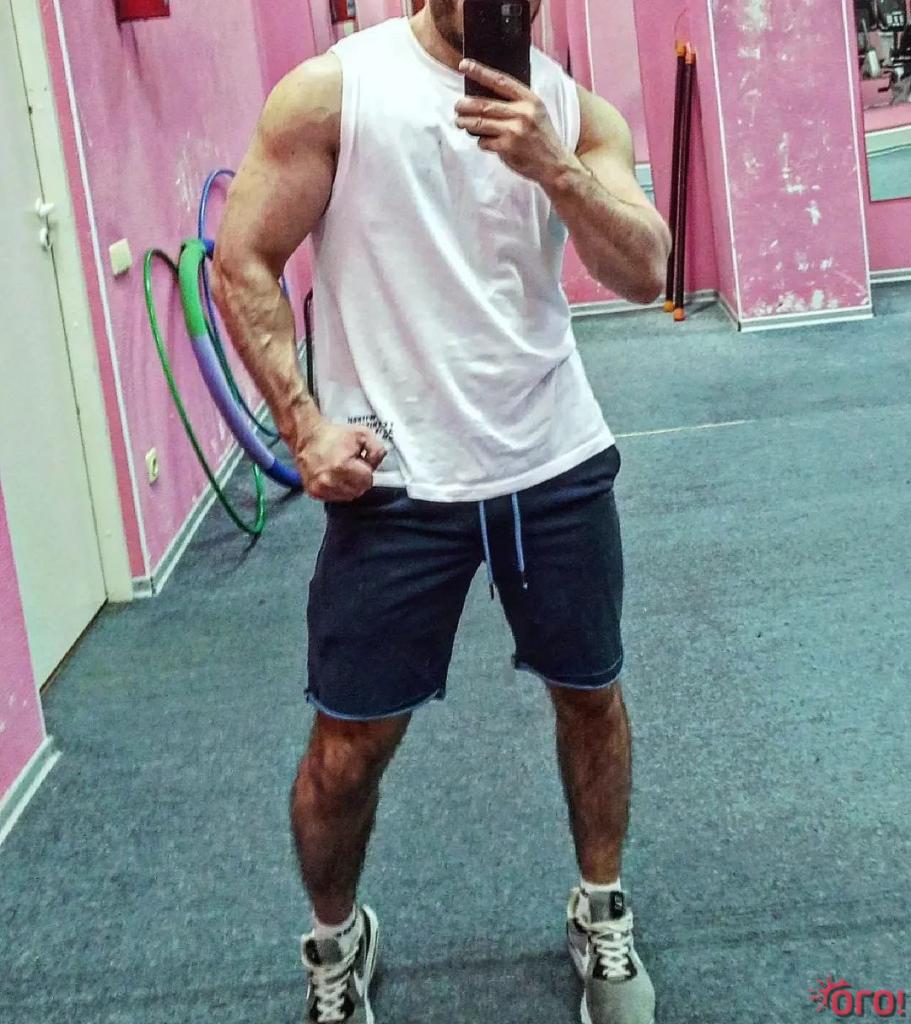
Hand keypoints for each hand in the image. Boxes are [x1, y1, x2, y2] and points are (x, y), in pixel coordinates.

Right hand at [295, 422, 385, 500]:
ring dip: (349, 485)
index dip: (366, 470)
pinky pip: (335, 497)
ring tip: (341, 470)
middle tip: (351, 466)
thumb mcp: (362, 434)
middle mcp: (329, 480)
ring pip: (348, 496)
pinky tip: (334, 476)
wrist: (307, 436)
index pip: (367, 480)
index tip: (359, 462)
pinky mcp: (313, 492)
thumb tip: (376, 464)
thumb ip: (377, 450)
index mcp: (342, 466)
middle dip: (359, 479)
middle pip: (359, 490)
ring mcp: (320, 488)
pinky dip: (338, 489)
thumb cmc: (333, 435)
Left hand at [456, 59, 572, 184]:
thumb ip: (516, 103)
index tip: (464, 65)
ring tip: (459, 122)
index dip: (480, 72)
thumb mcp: (536, 112)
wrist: (555, 165)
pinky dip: (481, 142)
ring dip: (465, 122)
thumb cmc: (541, 137)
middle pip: (484, 105)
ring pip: (480, 123)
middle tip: (457, 106)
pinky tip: (484, 142)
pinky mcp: (508, 148)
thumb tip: (485, 96)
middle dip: (465, 105)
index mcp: (530, 100)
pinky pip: (484, 142)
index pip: (500, 81)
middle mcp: (523, 113)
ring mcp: (515, 131)